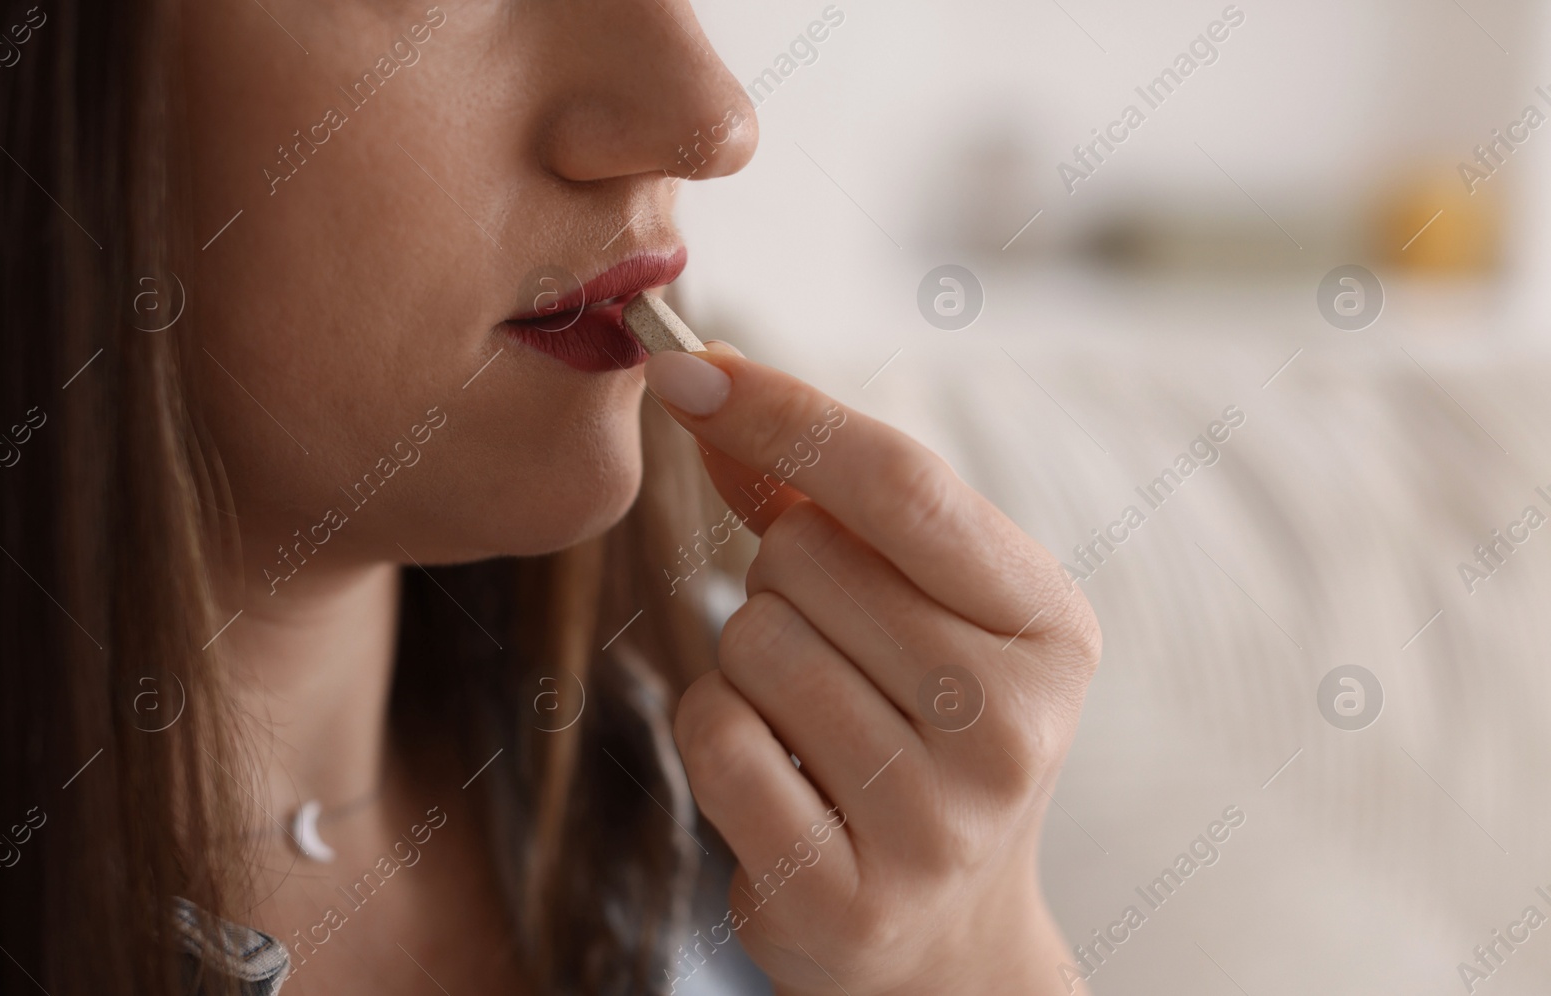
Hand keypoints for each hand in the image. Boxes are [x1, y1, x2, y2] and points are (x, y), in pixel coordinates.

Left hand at [645, 343, 1101, 995]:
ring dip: (746, 664)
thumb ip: (818, 496)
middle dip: (780, 584)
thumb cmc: (920, 731)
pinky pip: (714, 737)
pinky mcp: (845, 898)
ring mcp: (936, 821)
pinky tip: (776, 774)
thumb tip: (709, 382)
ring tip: (811, 718)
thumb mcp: (913, 606)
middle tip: (832, 649)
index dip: (785, 413)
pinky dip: (714, 732)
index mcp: (1050, 623)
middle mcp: (1013, 723)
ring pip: (750, 644)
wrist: (945, 936)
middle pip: (805, 560)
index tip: (688, 365)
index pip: (902, 484)